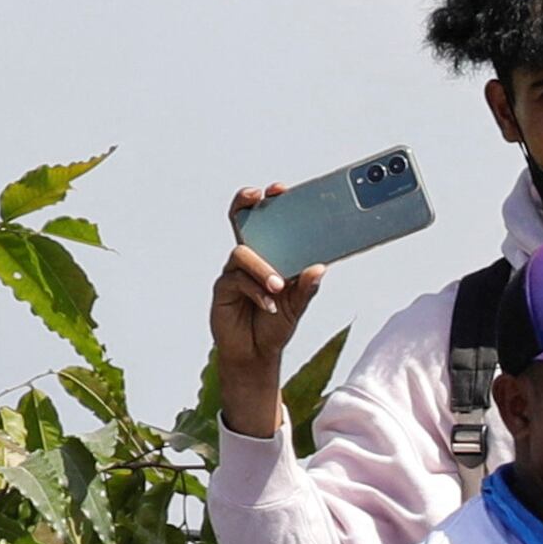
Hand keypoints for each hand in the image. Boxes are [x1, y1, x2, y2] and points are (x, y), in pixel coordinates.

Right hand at [211, 191, 325, 425]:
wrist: (256, 354)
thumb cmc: (274, 324)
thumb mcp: (297, 306)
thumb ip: (306, 288)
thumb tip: (319, 267)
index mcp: (269, 256)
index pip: (266, 222)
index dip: (268, 202)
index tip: (279, 189)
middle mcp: (249, 259)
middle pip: (241, 222)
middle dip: (247, 204)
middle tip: (259, 196)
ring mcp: (233, 272)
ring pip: (243, 254)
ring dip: (262, 268)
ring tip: (278, 286)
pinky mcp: (223, 290)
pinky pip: (236, 281)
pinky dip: (255, 291)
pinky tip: (269, 304)